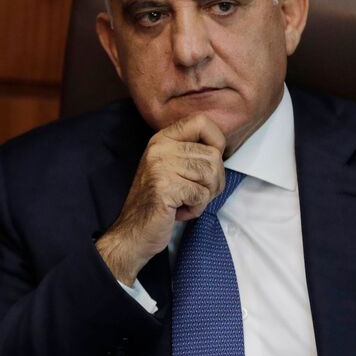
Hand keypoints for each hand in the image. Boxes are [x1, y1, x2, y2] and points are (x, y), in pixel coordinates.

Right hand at [96, 113, 226, 284]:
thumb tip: (222, 150)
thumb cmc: (158, 203)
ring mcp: (160, 166)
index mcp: (162, 139)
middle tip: (196, 194)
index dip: (217, 142)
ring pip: (211, 174)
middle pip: (213, 155)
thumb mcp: (172, 168)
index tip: (210, 164)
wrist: (133, 233)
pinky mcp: (164, 186)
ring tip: (185, 202)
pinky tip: (179, 211)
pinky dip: (196, 209)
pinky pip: (201, 195)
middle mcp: (160, 148)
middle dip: (214, 181)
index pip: (202, 122)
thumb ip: (192, 154)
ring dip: (205, 196)